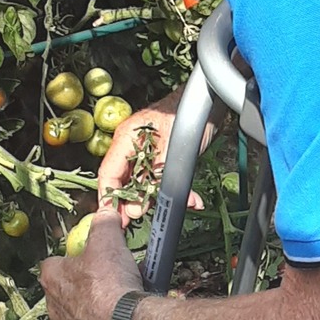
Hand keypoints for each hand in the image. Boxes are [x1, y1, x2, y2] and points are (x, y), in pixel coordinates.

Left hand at [39, 205, 142, 319]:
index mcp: (51, 277)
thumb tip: (105, 214)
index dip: (73, 254)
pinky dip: (110, 315)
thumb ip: (103, 224)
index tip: (89, 252)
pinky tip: (126, 307)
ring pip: (84, 305)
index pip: (54, 261)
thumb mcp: (107, 240)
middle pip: (69, 285)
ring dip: (99, 297)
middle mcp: (55, 304)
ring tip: (121, 288)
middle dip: (87, 278)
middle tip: (106, 270)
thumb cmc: (107, 283)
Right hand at [97, 89, 207, 224]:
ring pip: (144, 185)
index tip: (113, 219)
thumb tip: (140, 204)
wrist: (210, 100)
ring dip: (159, 199)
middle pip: (123, 182)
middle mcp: (132, 146)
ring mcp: (147, 153)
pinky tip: (191, 200)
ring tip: (173, 209)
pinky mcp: (162, 159)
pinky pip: (162, 181)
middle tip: (142, 218)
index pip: (109, 173)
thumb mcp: (174, 146)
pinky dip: (175, 192)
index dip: (108, 198)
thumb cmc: (190, 112)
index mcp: (127, 138)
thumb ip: (157, 175)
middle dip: (133, 203)